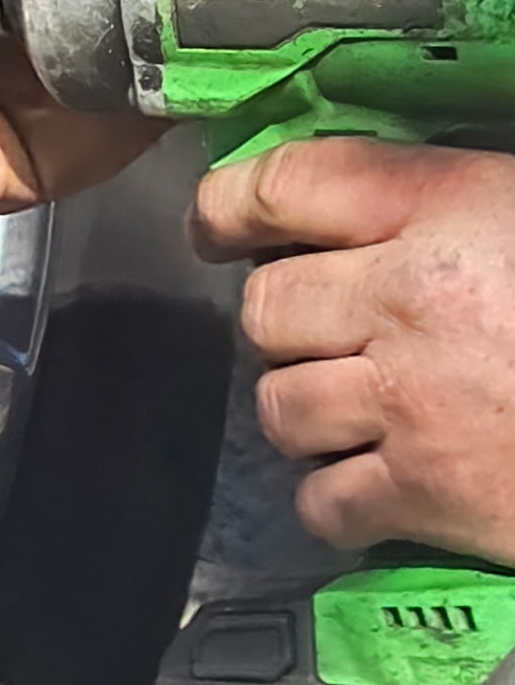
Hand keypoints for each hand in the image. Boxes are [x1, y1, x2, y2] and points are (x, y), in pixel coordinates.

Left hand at [192, 138, 514, 562]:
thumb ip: (465, 194)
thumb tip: (399, 194)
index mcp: (446, 207)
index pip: (289, 181)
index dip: (233, 199)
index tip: (219, 220)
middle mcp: (406, 300)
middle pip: (267, 306)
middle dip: (282, 317)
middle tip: (322, 326)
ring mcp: (408, 405)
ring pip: (280, 406)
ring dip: (304, 407)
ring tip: (351, 404)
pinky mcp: (428, 497)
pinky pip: (324, 503)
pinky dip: (336, 501)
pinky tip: (372, 486)